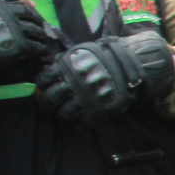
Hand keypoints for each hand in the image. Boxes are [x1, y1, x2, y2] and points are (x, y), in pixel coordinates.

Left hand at [35, 33, 174, 126]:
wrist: (132, 65)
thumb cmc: (107, 57)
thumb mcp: (83, 53)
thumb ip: (65, 61)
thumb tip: (49, 68)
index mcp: (66, 67)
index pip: (43, 79)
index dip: (42, 85)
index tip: (46, 88)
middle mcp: (72, 83)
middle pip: (49, 98)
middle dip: (47, 103)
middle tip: (51, 106)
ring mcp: (85, 98)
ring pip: (64, 113)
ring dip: (62, 114)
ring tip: (66, 113)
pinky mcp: (97, 110)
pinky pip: (82, 121)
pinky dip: (79, 121)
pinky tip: (81, 117)